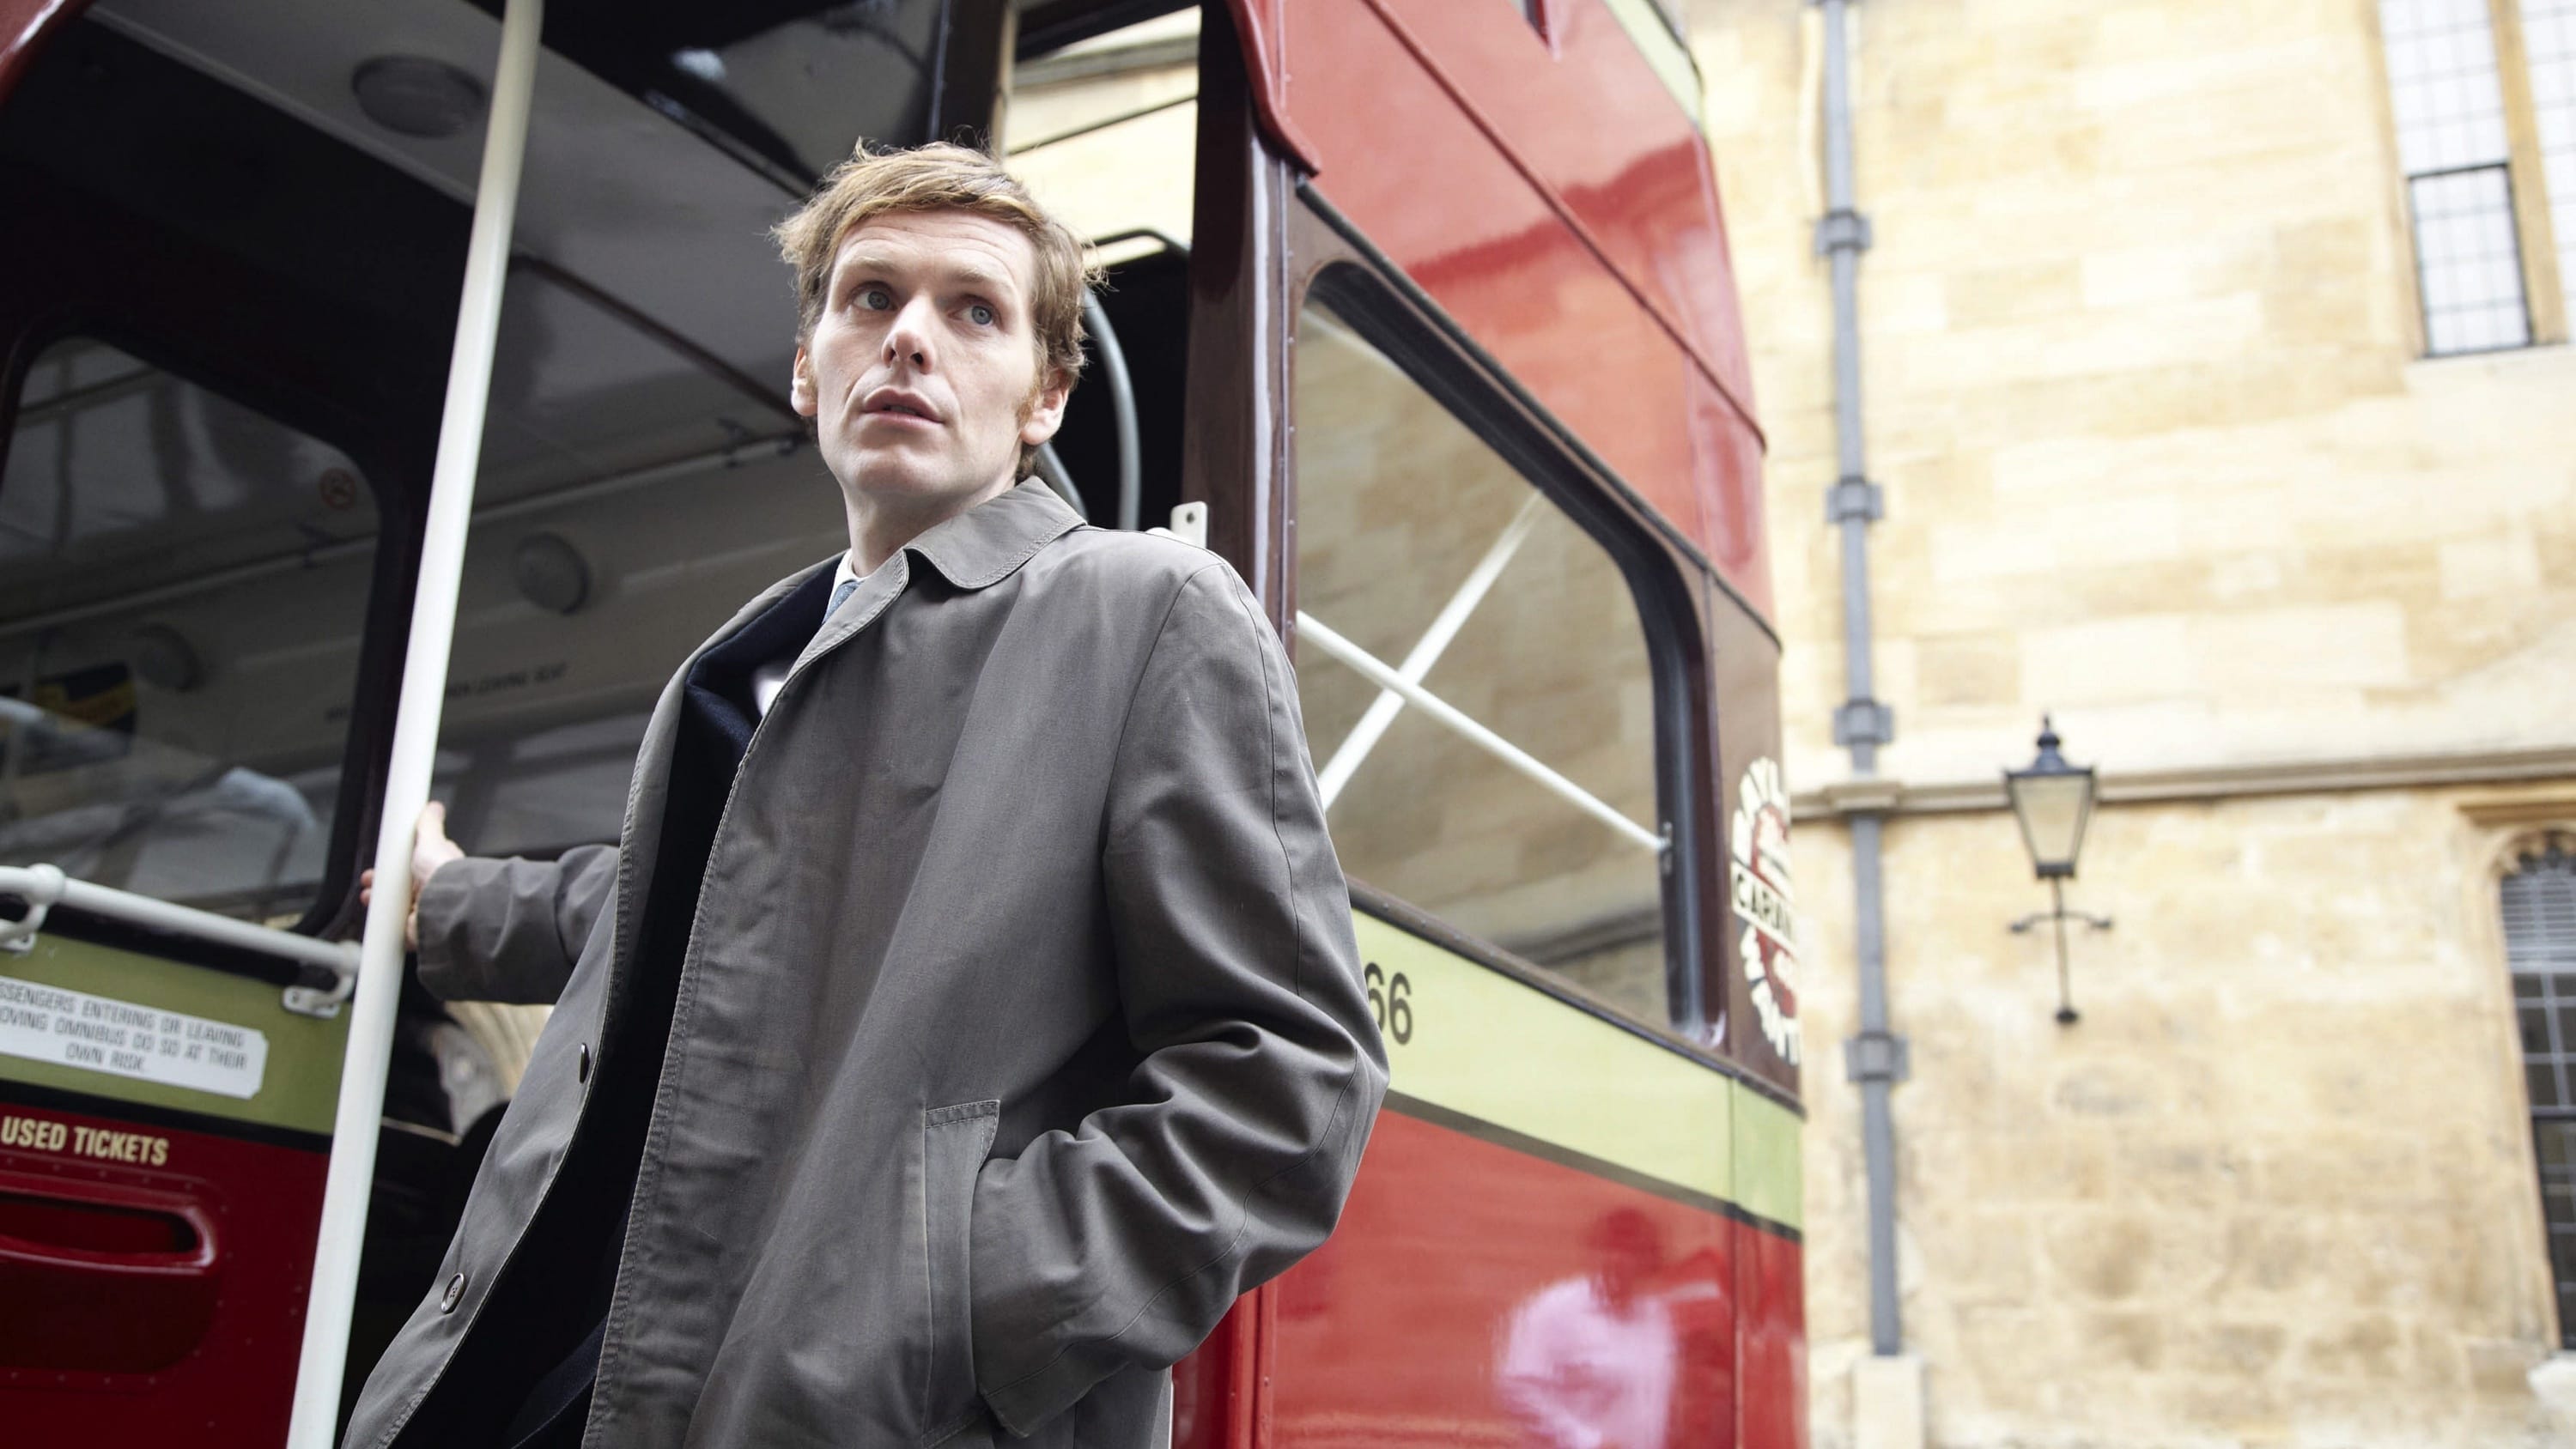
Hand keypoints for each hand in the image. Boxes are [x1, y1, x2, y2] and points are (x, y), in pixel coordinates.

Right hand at [360, 801, 465, 948]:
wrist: (446, 904)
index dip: (393, 865)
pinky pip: (394, 929)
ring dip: (378, 901)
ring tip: (368, 897)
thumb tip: (433, 807)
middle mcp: (431, 891)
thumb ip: (429, 825)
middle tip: (369, 880)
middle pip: (400, 887)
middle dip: (380, 883)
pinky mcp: (414, 931)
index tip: (380, 864)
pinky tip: (375, 917)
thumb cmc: (443, 874)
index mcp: (435, 870)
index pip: (411, 866)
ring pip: (395, 907)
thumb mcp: (431, 841)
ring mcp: (422, 911)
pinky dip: (383, 924)